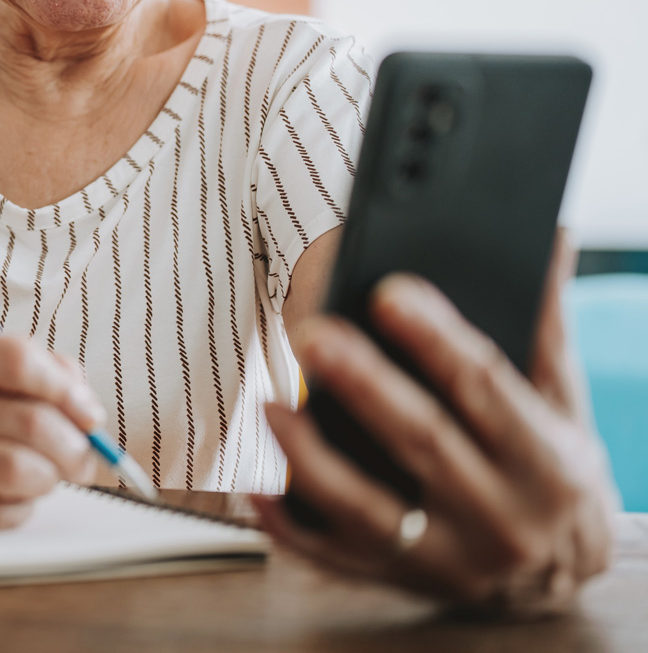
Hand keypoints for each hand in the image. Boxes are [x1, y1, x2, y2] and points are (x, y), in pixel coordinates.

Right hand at [0, 329, 103, 528]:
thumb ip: (41, 367)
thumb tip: (88, 411)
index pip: (19, 361)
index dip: (67, 390)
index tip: (90, 414)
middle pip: (29, 423)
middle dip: (74, 446)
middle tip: (84, 457)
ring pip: (16, 472)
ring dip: (50, 478)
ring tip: (51, 474)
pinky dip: (21, 508)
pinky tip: (18, 494)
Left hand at [254, 235, 614, 614]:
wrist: (557, 575)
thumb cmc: (550, 466)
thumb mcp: (561, 401)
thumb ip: (544, 325)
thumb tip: (548, 238)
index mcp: (544, 463)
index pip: (484, 388)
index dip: (435, 337)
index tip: (389, 291)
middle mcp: (498, 519)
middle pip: (423, 440)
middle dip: (364, 384)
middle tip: (313, 333)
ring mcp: (445, 558)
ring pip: (369, 508)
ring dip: (313, 457)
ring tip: (270, 405)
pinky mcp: (399, 579)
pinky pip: (333, 556)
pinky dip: (291, 524)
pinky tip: (257, 485)